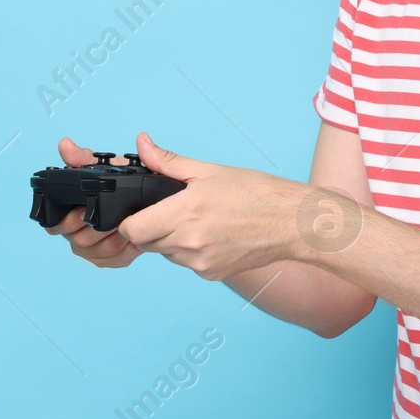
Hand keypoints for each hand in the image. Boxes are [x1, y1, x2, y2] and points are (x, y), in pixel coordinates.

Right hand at [45, 137, 143, 268]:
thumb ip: (82, 157)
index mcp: (66, 209)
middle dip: (96, 229)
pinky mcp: (108, 258)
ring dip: (114, 239)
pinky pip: (112, 261)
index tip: (83, 211)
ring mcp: (90, 247)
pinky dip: (125, 251)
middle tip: (114, 218)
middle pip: (77, 241)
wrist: (146, 197)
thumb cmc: (119, 180)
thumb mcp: (102, 166)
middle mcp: (74, 231)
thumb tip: (65, 145)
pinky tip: (135, 239)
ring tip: (127, 224)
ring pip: (96, 253)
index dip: (66, 220)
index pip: (53, 224)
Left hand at [115, 131, 298, 280]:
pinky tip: (210, 234)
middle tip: (172, 210)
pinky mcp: (211, 274)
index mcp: (185, 213)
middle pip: (146, 243)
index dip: (130, 220)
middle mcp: (189, 243)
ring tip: (197, 220)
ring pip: (166, 254)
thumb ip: (167, 161)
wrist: (289, 222)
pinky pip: (186, 263)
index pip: (132, 230)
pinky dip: (190, 251)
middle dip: (151, 227)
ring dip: (170, 240)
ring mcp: (200, 263)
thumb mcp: (208, 170)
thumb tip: (142, 145)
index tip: (139, 211)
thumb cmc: (256, 193)